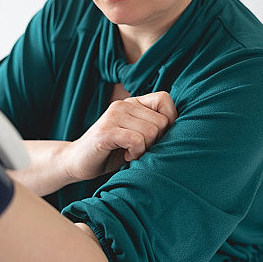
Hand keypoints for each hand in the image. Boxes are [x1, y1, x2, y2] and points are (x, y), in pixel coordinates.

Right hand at [62, 91, 177, 180]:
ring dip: (144, 149)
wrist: (77, 162)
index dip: (169, 121)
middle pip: (161, 121)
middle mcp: (123, 105)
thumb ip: (154, 127)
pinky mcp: (106, 132)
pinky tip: (125, 156)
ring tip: (130, 153)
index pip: (165, 99)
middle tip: (140, 149)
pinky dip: (135, 153)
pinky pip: (136, 140)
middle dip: (156, 141)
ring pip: (151, 132)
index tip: (157, 138)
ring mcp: (113, 116)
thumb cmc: (112, 152)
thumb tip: (185, 129)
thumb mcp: (137, 136)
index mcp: (133, 103)